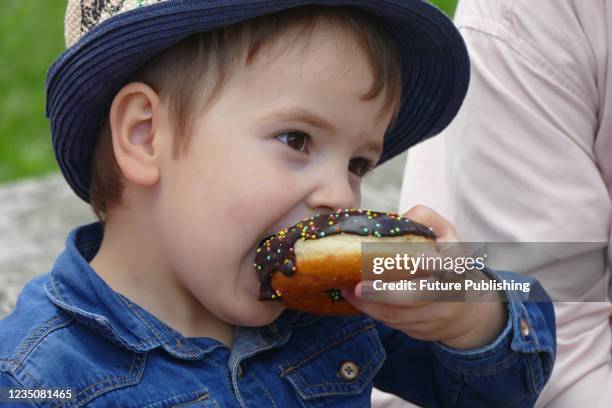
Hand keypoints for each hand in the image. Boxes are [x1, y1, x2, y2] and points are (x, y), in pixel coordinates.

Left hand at [341, 205, 507, 349]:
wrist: (470, 311)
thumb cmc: (449, 263)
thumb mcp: (447, 236)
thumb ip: (427, 220)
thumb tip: (401, 217)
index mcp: (456, 266)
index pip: (447, 265)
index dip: (430, 263)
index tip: (413, 259)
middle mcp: (449, 294)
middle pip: (417, 296)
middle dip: (385, 293)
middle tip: (357, 287)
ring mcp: (437, 317)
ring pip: (400, 316)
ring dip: (370, 305)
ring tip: (348, 291)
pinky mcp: (424, 332)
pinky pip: (396, 325)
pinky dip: (375, 313)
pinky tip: (359, 301)